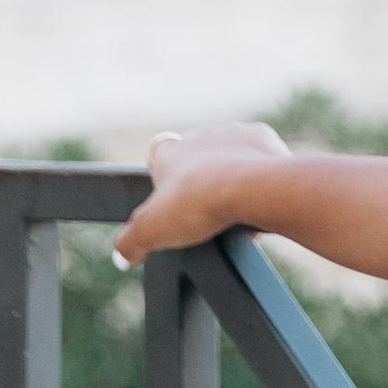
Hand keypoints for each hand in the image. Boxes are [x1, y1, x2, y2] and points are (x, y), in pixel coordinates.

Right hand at [114, 121, 289, 266]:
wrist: (251, 187)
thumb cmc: (198, 203)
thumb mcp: (150, 231)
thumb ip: (130, 242)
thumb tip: (123, 255)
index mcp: (171, 151)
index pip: (158, 153)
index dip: (163, 174)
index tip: (171, 197)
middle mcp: (202, 135)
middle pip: (197, 156)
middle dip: (201, 180)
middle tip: (206, 211)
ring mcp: (235, 132)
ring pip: (229, 155)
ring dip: (231, 176)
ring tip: (236, 210)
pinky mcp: (264, 138)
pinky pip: (260, 155)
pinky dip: (259, 174)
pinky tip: (260, 199)